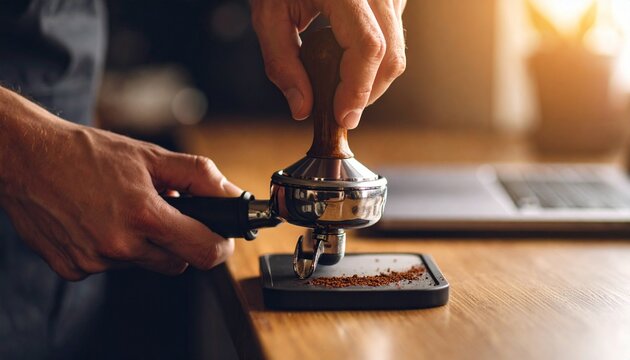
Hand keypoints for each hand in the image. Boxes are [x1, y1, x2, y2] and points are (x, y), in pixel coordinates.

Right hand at [0, 90, 240, 279]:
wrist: (27, 158)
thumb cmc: (87, 153)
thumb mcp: (150, 156)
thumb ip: (198, 177)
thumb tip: (233, 196)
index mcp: (143, 216)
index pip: (204, 251)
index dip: (219, 244)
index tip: (220, 236)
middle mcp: (118, 246)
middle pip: (177, 261)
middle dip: (179, 239)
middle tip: (164, 212)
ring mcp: (94, 261)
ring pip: (144, 263)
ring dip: (144, 242)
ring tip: (125, 210)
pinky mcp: (73, 269)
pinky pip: (111, 267)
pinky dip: (114, 248)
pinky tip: (99, 221)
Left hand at [251, 0, 406, 128]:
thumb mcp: (268, 14)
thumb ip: (281, 62)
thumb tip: (303, 109)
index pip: (368, 47)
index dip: (358, 89)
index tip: (343, 117)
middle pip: (391, 55)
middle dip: (367, 92)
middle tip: (341, 110)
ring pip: (397, 49)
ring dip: (372, 78)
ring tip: (339, 82)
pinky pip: (395, 36)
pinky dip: (376, 59)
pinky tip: (348, 57)